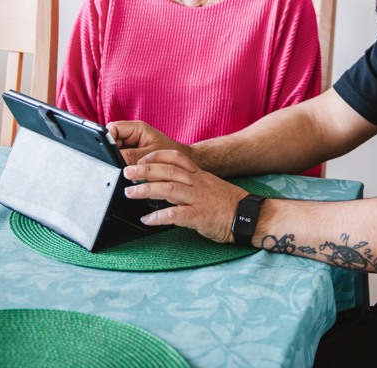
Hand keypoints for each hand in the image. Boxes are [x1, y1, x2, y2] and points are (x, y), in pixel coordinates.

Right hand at [108, 120, 183, 164]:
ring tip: (128, 167)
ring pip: (115, 152)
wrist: (181, 165)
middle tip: (119, 163)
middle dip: (112, 153)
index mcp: (137, 128)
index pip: (113, 128)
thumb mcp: (150, 156)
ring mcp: (131, 145)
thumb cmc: (171, 156)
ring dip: (118, 160)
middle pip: (111, 141)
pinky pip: (121, 159)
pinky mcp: (132, 155)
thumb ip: (132, 156)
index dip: (107, 138)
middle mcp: (132, 134)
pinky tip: (130, 170)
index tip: (107, 152)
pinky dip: (123, 165)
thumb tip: (115, 160)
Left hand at [123, 149, 250, 243]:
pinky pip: (175, 214)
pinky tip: (147, 219)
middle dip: (145, 170)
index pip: (176, 158)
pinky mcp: (199, 216)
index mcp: (199, 175)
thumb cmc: (227, 204)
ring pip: (168, 189)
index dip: (157, 156)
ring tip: (130, 193)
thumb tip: (168, 185)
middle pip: (168, 171)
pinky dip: (158, 216)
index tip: (142, 157)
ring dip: (146, 190)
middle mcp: (197, 184)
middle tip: (127, 172)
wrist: (249, 216)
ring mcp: (198, 199)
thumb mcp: (209, 187)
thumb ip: (190, 184)